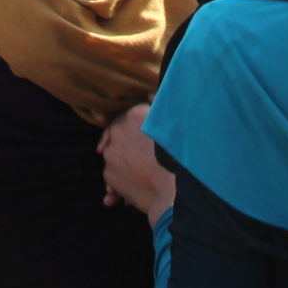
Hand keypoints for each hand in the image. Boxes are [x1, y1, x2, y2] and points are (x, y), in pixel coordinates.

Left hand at [98, 104, 175, 220]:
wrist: (174, 194)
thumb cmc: (179, 160)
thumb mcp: (173, 126)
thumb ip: (158, 105)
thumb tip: (149, 93)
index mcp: (135, 115)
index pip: (127, 115)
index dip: (130, 126)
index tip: (133, 135)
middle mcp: (119, 131)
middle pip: (117, 136)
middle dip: (124, 148)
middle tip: (134, 159)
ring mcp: (111, 153)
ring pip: (115, 158)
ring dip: (124, 168)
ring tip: (139, 181)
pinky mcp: (108, 174)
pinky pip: (113, 177)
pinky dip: (120, 184)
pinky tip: (132, 194)